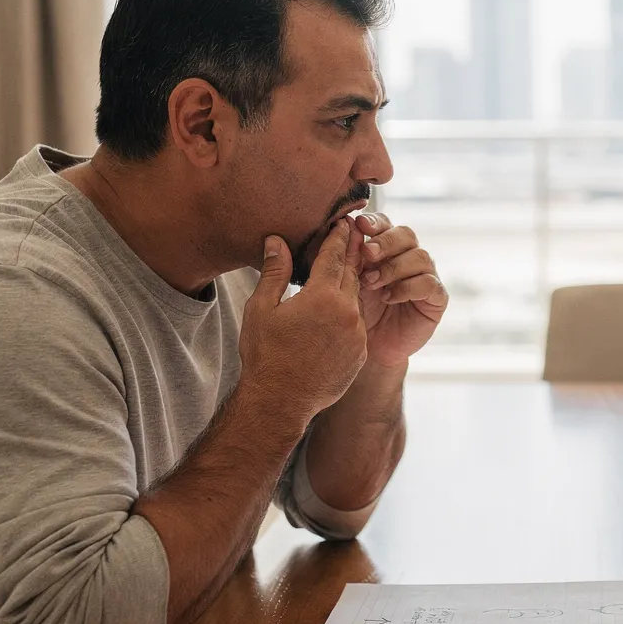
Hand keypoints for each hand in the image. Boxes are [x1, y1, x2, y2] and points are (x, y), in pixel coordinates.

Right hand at [240, 221, 366, 420]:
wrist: (281, 401)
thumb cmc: (265, 354)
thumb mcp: (262, 309)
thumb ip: (275, 272)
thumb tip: (277, 241)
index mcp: (322, 297)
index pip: (334, 257)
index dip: (337, 237)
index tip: (343, 222)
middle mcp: (347, 312)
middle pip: (351, 274)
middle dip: (352, 252)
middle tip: (355, 232)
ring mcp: (357, 334)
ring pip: (356, 299)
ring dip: (353, 282)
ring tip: (350, 266)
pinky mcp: (361, 353)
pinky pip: (357, 325)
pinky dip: (350, 312)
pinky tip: (343, 308)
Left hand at [351, 212, 447, 367]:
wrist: (371, 348)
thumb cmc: (359, 312)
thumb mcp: (351, 281)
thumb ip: (351, 256)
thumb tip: (346, 224)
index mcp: (387, 248)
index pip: (386, 224)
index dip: (375, 222)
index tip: (359, 224)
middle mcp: (409, 257)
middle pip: (406, 234)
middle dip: (385, 242)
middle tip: (367, 253)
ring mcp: (426, 276)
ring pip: (420, 256)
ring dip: (393, 267)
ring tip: (372, 283)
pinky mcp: (437, 298)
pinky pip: (429, 283)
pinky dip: (407, 287)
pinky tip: (389, 297)